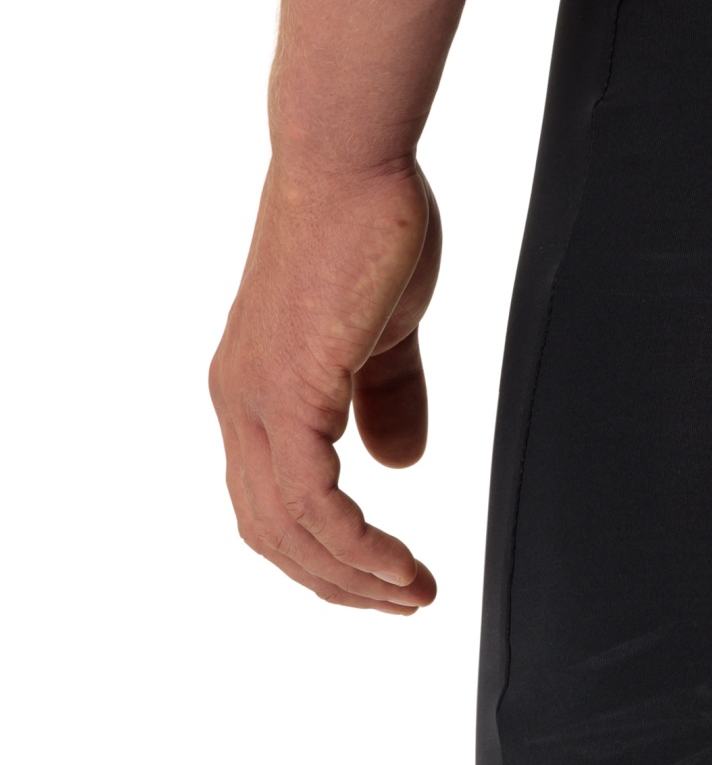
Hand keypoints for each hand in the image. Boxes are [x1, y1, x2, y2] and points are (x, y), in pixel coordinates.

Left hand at [211, 161, 440, 612]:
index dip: (327, 552)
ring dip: (355, 576)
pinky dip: (356, 545)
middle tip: (406, 601)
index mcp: (258, 389)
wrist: (352, 163)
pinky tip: (398, 562)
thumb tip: (401, 462)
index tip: (388, 576)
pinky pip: (313, 499)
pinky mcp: (290, 389)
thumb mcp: (387, 333)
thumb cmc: (370, 227)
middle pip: (273, 532)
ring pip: (290, 528)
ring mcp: (258, 399)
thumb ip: (388, 399)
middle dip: (341, 582)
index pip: (275, 502)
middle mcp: (243, 403)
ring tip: (414, 593)